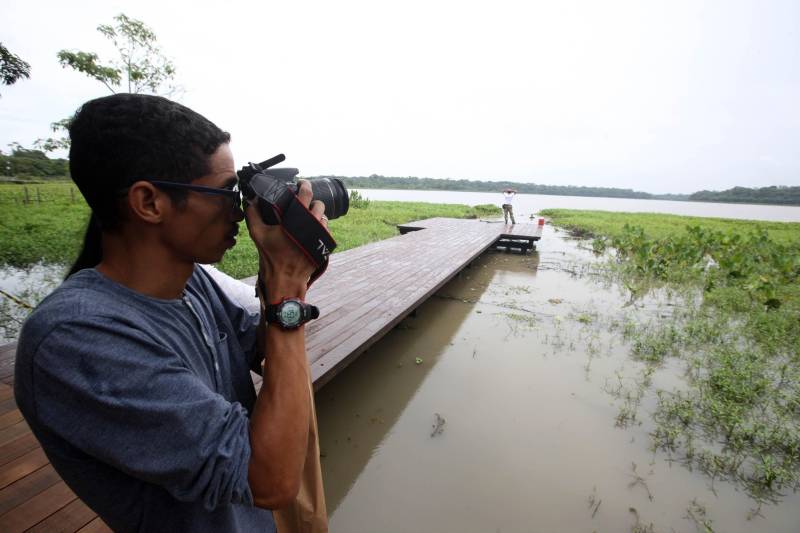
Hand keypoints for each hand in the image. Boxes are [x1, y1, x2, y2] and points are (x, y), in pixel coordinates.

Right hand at [245, 180, 326, 299]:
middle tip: (303, 205)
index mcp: (298, 218)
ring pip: (324, 217)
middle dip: (312, 202)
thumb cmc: (272, 256)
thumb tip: (251, 201)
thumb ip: (253, 214)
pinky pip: (326, 230)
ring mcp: (321, 235)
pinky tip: (311, 231)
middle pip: (319, 204)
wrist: (286, 278)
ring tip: (307, 219)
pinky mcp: (325, 245)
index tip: (302, 183)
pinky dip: (320, 228)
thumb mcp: (258, 234)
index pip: (306, 193)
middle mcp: (313, 224)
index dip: (305, 185)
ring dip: (317, 216)